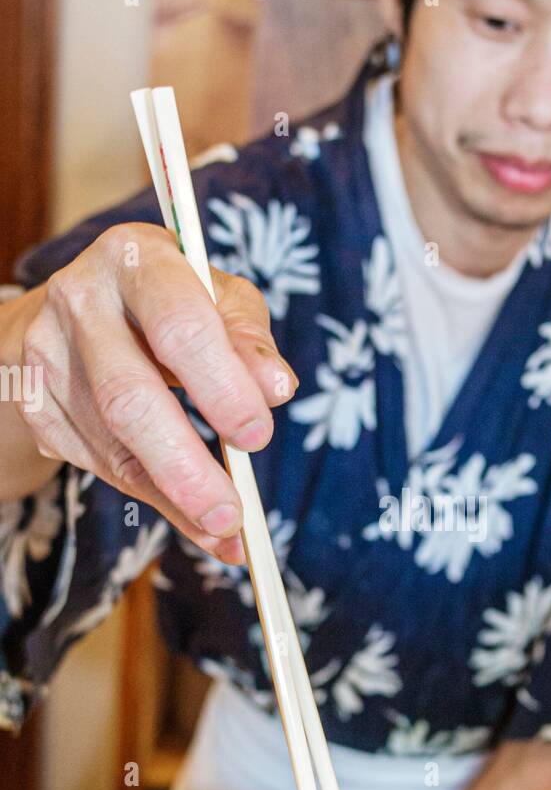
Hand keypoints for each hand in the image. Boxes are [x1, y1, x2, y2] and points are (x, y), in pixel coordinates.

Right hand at [13, 223, 297, 558]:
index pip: (179, 325)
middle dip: (185, 465)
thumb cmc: (173, 301)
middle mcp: (79, 300)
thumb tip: (275, 388)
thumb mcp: (220, 300)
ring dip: (173, 497)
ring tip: (224, 530)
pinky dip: (154, 499)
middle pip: (128, 397)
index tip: (258, 436)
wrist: (85, 308)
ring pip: (111, 444)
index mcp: (137, 259)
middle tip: (232, 513)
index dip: (221, 386)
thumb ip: (250, 341)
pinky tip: (191, 519)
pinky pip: (99, 464)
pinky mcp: (37, 403)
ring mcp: (48, 354)